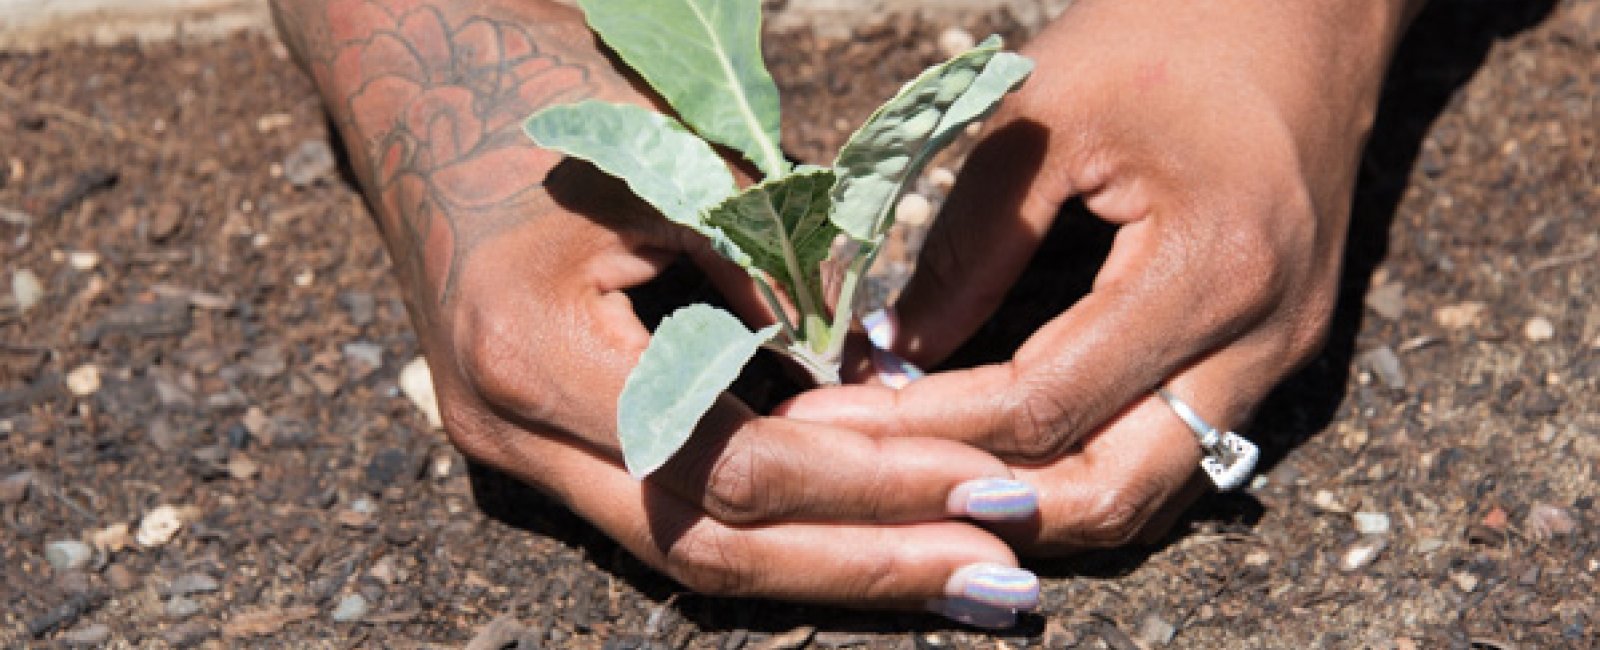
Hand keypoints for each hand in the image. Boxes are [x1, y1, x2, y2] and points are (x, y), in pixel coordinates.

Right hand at [269, 0, 1044, 616]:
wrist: (424, 85)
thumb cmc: (559, 97)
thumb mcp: (686, 169)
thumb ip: (775, 278)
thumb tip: (875, 384)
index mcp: (536, 354)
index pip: (730, 467)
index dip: (870, 485)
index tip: (984, 483)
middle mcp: (511, 431)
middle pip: (709, 549)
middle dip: (865, 566)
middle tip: (999, 580)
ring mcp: (513, 450)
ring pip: (687, 551)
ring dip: (828, 565)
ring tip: (953, 575)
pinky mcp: (539, 445)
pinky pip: (667, 512)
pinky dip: (772, 527)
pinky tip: (863, 534)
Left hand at [784, 0, 1423, 550]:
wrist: (1308, 6)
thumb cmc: (1173, 30)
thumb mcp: (1048, 110)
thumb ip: (971, 241)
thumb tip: (889, 352)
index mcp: (1214, 269)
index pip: (1048, 404)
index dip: (930, 425)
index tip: (836, 420)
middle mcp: (1265, 340)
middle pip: (1115, 492)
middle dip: (986, 504)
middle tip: (877, 486)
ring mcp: (1281, 357)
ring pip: (1151, 493)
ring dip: (1038, 507)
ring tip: (928, 483)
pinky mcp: (1273, 354)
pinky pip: (1176, 455)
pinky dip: (1088, 472)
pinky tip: (1009, 460)